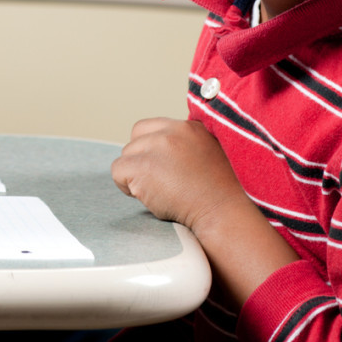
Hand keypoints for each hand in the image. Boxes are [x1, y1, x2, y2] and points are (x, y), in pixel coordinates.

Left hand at [112, 117, 301, 307]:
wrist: (223, 214)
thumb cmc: (219, 195)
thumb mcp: (209, 155)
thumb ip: (187, 145)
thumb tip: (162, 151)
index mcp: (189, 127)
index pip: (150, 127)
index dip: (150, 150)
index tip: (162, 170)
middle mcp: (172, 131)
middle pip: (135, 140)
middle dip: (141, 161)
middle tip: (159, 183)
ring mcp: (156, 147)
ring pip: (126, 156)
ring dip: (136, 176)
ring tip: (160, 193)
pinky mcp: (142, 166)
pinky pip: (118, 171)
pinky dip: (126, 187)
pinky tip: (149, 198)